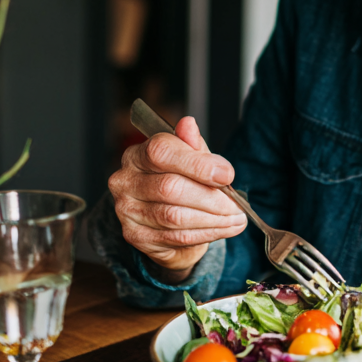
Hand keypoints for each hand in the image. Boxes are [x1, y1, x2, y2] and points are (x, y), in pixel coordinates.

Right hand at [108, 116, 247, 277]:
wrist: (166, 221)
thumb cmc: (180, 182)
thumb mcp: (190, 159)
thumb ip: (192, 146)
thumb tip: (188, 124)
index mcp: (137, 155)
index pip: (161, 152)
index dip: (197, 164)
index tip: (227, 175)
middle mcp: (125, 181)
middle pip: (170, 187)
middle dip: (211, 198)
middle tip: (236, 204)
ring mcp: (127, 211)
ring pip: (175, 216)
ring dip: (213, 219)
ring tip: (236, 218)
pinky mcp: (136, 236)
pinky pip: (177, 237)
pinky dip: (207, 234)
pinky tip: (224, 229)